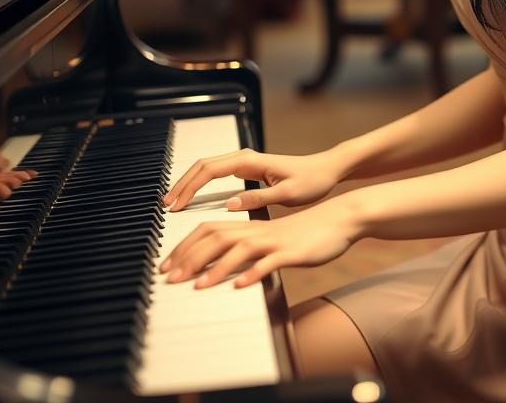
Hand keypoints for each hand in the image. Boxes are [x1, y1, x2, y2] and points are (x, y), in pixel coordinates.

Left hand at [159, 197, 360, 289]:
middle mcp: (258, 230)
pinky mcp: (292, 251)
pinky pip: (270, 262)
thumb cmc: (304, 233)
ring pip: (240, 249)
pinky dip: (253, 272)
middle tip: (169, 278)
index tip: (166, 265)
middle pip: (216, 238)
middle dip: (189, 258)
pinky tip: (240, 285)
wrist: (339, 219)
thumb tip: (221, 265)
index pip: (208, 230)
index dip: (184, 246)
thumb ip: (247, 248)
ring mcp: (275, 240)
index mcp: (249, 226)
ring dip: (216, 268)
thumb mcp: (271, 239)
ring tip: (197, 286)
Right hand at [163, 147, 343, 212]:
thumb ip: (259, 199)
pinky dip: (200, 184)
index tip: (175, 206)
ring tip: (173, 203)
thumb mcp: (287, 194)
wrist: (326, 169)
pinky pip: (216, 174)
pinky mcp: (248, 170)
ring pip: (207, 169)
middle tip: (165, 205)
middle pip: (202, 166)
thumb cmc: (311, 181)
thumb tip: (229, 204)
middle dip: (182, 184)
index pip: (209, 170)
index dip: (189, 187)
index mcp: (250, 161)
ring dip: (189, 183)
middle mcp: (244, 158)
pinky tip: (193, 198)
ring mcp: (245, 162)